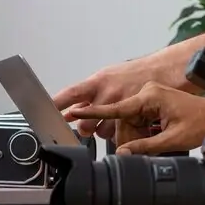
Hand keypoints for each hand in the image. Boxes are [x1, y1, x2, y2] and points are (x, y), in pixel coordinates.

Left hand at [53, 52, 180, 137]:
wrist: (163, 70)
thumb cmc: (133, 74)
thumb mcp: (107, 77)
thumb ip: (87, 94)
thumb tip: (67, 110)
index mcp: (97, 83)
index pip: (68, 96)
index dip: (54, 108)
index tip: (41, 116)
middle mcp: (107, 94)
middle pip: (85, 125)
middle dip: (86, 129)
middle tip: (91, 125)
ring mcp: (121, 106)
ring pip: (102, 133)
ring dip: (104, 131)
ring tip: (114, 120)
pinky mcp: (134, 117)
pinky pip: (120, 134)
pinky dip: (121, 133)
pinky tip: (127, 123)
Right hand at [62, 82, 204, 154]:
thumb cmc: (202, 122)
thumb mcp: (172, 139)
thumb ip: (144, 147)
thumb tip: (122, 153)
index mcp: (150, 96)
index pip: (115, 108)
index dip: (93, 113)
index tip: (73, 113)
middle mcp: (147, 93)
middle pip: (122, 120)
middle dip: (130, 137)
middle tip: (151, 144)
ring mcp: (149, 97)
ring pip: (129, 122)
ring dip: (138, 135)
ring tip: (159, 138)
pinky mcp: (152, 103)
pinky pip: (137, 120)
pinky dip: (143, 131)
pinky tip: (157, 135)